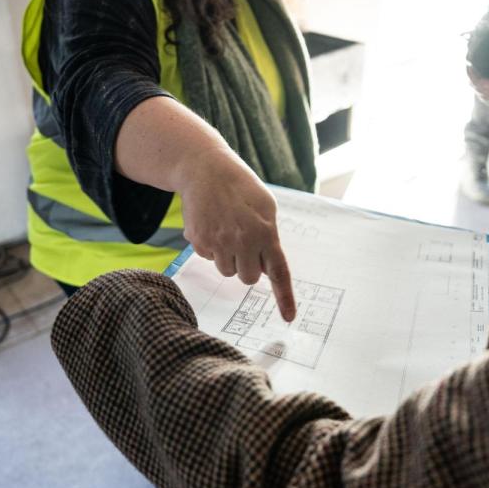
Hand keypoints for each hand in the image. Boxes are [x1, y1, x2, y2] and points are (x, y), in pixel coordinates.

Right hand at [176, 149, 296, 321]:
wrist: (205, 169)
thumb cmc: (241, 187)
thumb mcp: (266, 206)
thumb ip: (270, 236)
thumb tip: (267, 267)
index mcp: (266, 232)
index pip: (279, 272)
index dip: (285, 298)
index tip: (289, 318)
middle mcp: (243, 241)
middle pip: (249, 278)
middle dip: (248, 267)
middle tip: (245, 244)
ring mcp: (219, 243)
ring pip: (227, 271)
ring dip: (229, 258)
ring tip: (227, 231)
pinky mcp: (199, 241)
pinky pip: (209, 259)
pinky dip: (212, 248)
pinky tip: (213, 225)